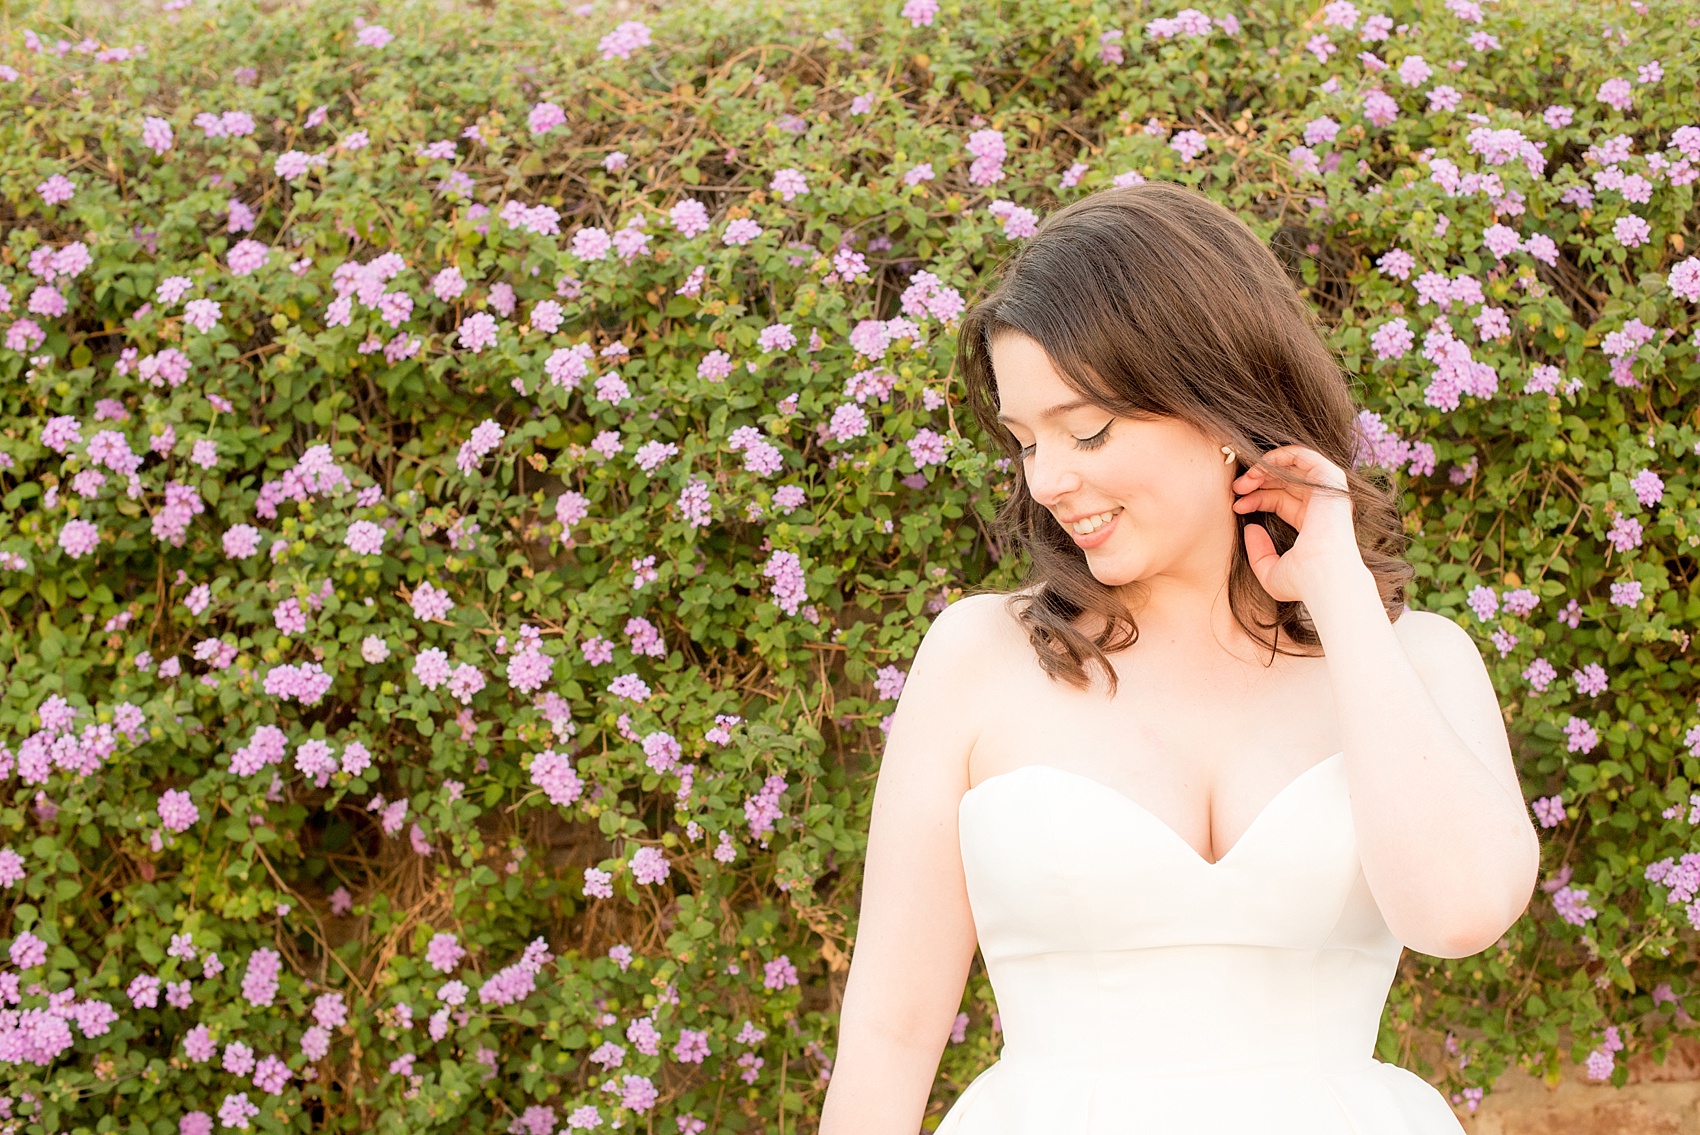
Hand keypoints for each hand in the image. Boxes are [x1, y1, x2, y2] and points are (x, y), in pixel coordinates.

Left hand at [1229, 445, 1365, 604]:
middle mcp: (1321, 506)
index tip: (1236, 507)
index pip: (1281, 501)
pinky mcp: (1330, 480)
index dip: (1256, 499)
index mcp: (1312, 524)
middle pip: (1284, 482)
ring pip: (1291, 467)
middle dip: (1257, 482)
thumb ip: (1258, 552)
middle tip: (1235, 489)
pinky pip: (1303, 455)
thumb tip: (1250, 528)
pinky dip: (1278, 456)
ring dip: (1263, 468)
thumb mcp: (1270, 572)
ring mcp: (1327, 492)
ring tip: (1243, 482)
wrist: (1322, 577)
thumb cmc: (1302, 582)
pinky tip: (1258, 469)